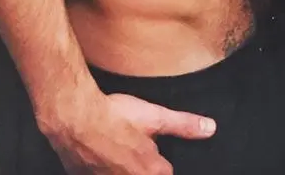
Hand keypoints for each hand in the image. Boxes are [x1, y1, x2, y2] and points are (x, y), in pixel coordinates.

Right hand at [44, 89, 215, 174]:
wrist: (74, 118)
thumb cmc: (114, 116)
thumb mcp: (154, 116)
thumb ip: (183, 125)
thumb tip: (210, 129)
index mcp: (151, 172)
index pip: (165, 173)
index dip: (159, 160)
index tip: (149, 148)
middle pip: (144, 174)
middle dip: (139, 163)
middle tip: (129, 144)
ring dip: (121, 165)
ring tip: (116, 148)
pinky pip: (101, 174)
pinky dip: (103, 166)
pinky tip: (99, 152)